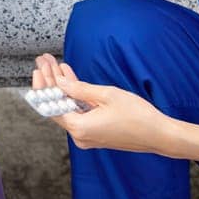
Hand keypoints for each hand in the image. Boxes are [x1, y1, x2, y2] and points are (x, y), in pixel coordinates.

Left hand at [32, 54, 176, 153]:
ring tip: (54, 65)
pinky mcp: (95, 133)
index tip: (40, 68)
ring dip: (62, 87)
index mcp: (79, 128)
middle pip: (58, 106)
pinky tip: (70, 79)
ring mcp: (87, 136)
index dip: (44, 85)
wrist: (159, 135)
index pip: (51, 105)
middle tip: (45, 62)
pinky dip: (74, 97)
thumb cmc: (138, 116)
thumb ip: (79, 89)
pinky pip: (79, 113)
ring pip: (68, 108)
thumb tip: (60, 82)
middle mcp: (80, 136)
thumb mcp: (107, 95)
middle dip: (51, 82)